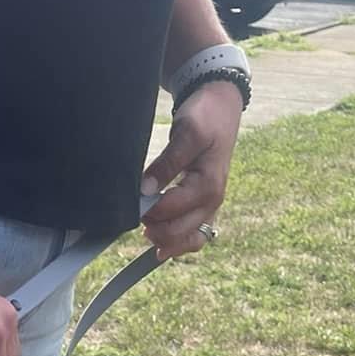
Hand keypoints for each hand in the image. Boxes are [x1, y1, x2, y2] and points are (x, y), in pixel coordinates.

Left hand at [140, 78, 243, 259]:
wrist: (221, 110)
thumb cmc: (205, 118)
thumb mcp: (187, 133)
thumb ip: (168, 162)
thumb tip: (146, 189)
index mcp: (208, 185)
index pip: (172, 209)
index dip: (149, 209)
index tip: (133, 201)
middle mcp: (213, 201)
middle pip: (180, 232)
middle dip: (156, 229)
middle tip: (136, 216)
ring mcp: (211, 207)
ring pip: (189, 240)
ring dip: (166, 242)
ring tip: (146, 232)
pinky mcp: (206, 207)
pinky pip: (194, 236)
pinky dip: (177, 243)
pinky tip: (159, 245)